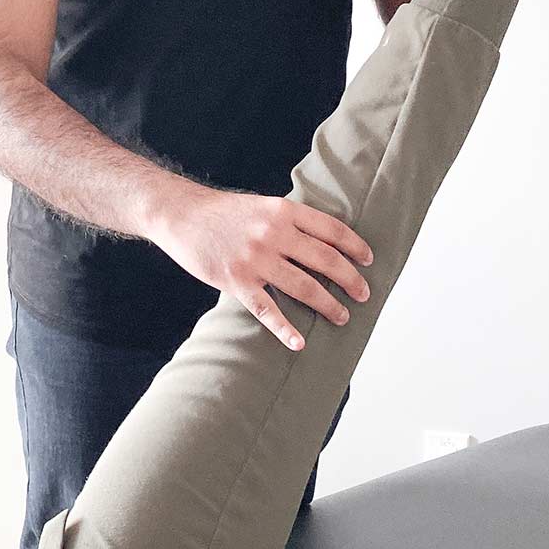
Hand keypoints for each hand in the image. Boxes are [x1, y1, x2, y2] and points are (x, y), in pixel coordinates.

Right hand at [147, 188, 372, 351]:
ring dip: (328, 305)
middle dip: (350, 280)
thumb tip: (322, 241)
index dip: (354, 246)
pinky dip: (285, 330)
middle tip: (363, 294)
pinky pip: (268, 310)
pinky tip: (299, 342)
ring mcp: (256, 260)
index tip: (368, 260)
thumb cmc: (222, 212)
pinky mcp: (237, 282)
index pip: (331, 230)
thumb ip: (289, 222)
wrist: (181, 216)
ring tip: (342, 316)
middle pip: (325, 260)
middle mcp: (273, 234)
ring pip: (304, 287)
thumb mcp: (262, 206)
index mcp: (283, 212)